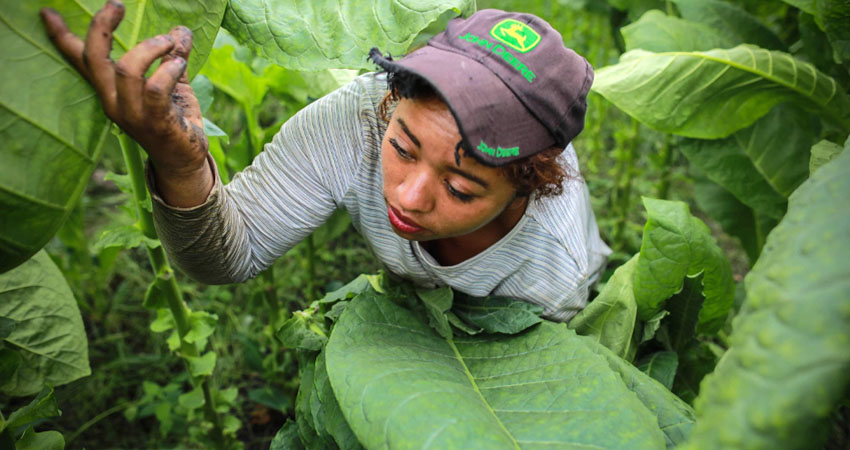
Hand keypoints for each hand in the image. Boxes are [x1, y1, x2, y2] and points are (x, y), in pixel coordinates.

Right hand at [40, 0, 207, 178]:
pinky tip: (178, 64)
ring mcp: (132, 114)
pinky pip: (154, 89)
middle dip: (103, 26)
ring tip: (169, 44)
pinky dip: (168, 70)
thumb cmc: (176, 120)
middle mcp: (114, 102)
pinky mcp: (154, 122)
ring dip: (150, 48)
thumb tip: (180, 30)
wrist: (185, 161)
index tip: (47, 13)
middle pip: (95, 58)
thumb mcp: (173, 83)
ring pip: (126, 69)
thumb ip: (173, 57)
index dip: (63, 37)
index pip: (82, 61)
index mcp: (111, 91)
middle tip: (116, 4)